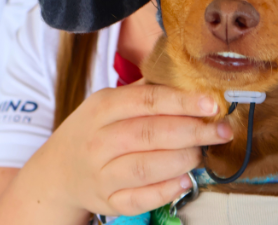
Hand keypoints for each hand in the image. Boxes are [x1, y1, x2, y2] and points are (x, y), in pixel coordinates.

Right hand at [18, 84, 232, 220]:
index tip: (211, 103)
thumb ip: (145, 91)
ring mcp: (101, 174)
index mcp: (102, 107)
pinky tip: (185, 181)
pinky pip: (140, 199)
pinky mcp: (107, 202)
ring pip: (146, 167)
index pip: (147, 101)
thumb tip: (189, 76)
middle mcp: (99, 140)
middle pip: (151, 134)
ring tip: (202, 154)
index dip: (182, 102)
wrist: (57, 171)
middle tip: (220, 131)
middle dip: (193, 132)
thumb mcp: (108, 102)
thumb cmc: (93, 131)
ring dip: (182, 161)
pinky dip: (166, 191)